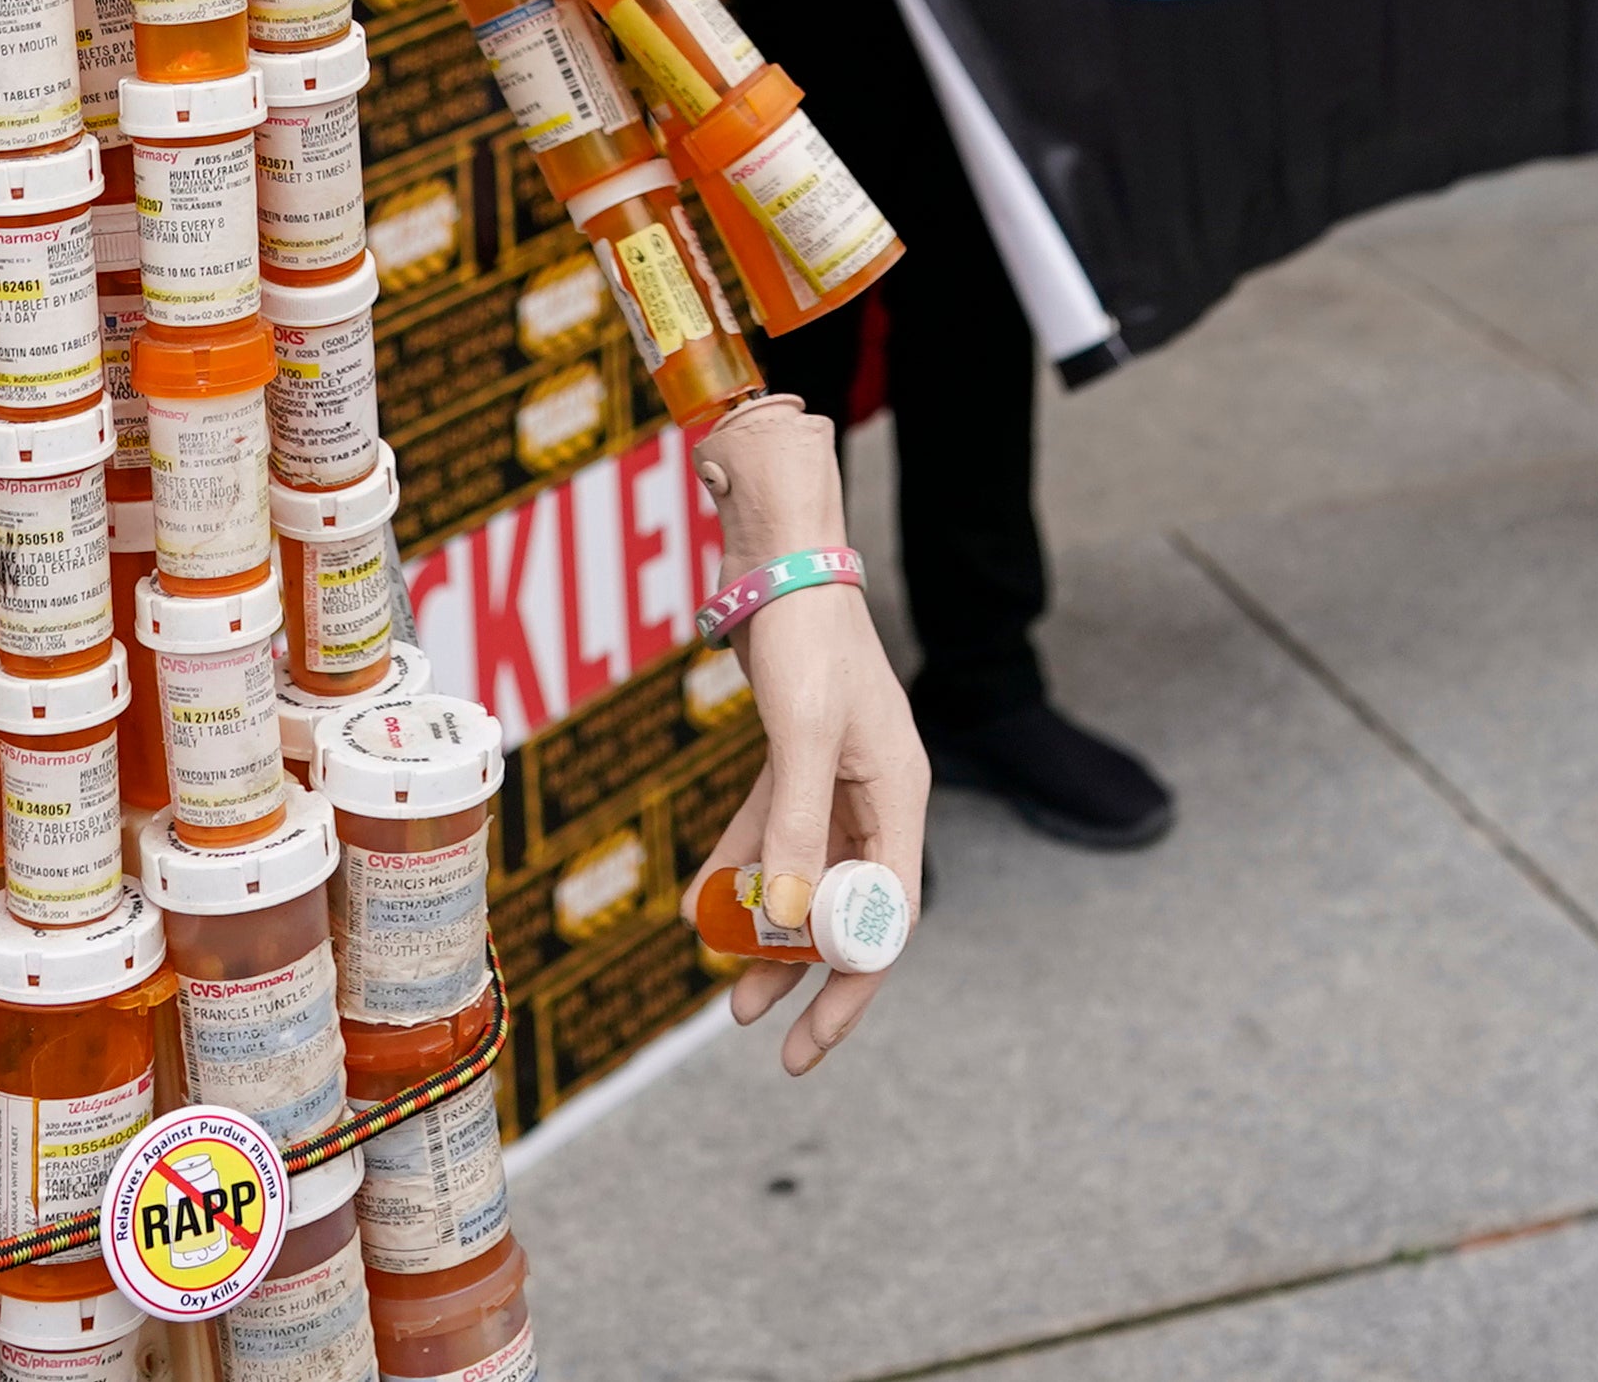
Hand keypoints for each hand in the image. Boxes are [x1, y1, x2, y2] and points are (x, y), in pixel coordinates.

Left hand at [700, 403, 928, 1075]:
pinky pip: (771, 835)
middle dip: (801, 973)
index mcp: (900, 796)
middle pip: (846, 909)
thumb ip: (794, 831)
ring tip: (724, 988)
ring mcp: (837, 779)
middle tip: (754, 1026)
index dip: (848, 987)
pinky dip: (738, 870)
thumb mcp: (803, 738)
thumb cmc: (807, 640)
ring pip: (803, 879)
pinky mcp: (797, 760)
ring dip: (764, 933)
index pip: (885, 921)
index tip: (806, 1039)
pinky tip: (697, 905)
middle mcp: (877, 795)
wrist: (779, 557)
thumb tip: (779, 925)